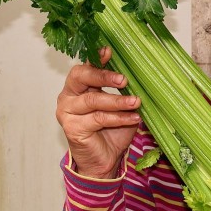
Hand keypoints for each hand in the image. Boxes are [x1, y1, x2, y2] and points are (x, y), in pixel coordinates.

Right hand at [56, 46, 140, 178]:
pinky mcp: (72, 127)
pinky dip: (118, 117)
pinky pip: (98, 118)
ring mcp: (67, 111)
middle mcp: (69, 95)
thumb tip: (142, 73)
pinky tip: (134, 118)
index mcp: (79, 85)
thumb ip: (123, 90)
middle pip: (81, 77)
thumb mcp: (121, 105)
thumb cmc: (113, 129)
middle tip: (124, 79)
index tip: (110, 51)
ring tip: (136, 102)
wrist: (105, 159)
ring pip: (93, 100)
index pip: (86, 66)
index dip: (97, 58)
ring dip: (117, 101)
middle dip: (104, 76)